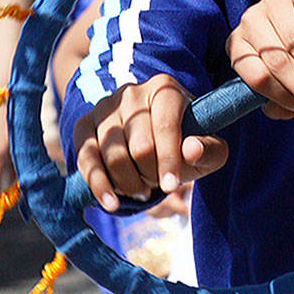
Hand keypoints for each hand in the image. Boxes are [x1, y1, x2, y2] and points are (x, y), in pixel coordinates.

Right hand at [74, 74, 227, 211]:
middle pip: (139, 145)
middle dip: (151, 174)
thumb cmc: (184, 141)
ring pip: (112, 154)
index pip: (165, 126)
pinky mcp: (84, 125)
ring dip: (129, 182)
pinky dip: (99, 185)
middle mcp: (132, 93)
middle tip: (158, 184)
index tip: (171, 186)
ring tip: (142, 191)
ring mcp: (105, 107)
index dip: (168, 159)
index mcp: (165, 89)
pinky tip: (112, 203)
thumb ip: (209, 150)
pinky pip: (86, 159)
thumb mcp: (207, 147)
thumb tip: (192, 150)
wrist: (151, 134)